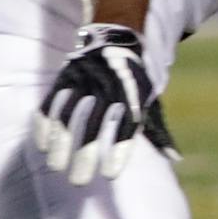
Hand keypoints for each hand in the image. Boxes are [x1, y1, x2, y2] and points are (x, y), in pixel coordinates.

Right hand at [35, 23, 176, 184]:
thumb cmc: (135, 80)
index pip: (125, 125)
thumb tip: (175, 158)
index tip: (110, 175)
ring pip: (67, 114)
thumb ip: (158, 130)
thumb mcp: (150, 99)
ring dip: (60, 142)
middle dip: (84, 154)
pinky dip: (45, 122)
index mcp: (132, 94)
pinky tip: (43, 145)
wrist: (117, 37)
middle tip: (79, 182)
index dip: (118, 150)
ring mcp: (84, 79)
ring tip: (56, 168)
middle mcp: (107, 86)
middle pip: (93, 124)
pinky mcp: (66, 75)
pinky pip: (51, 100)